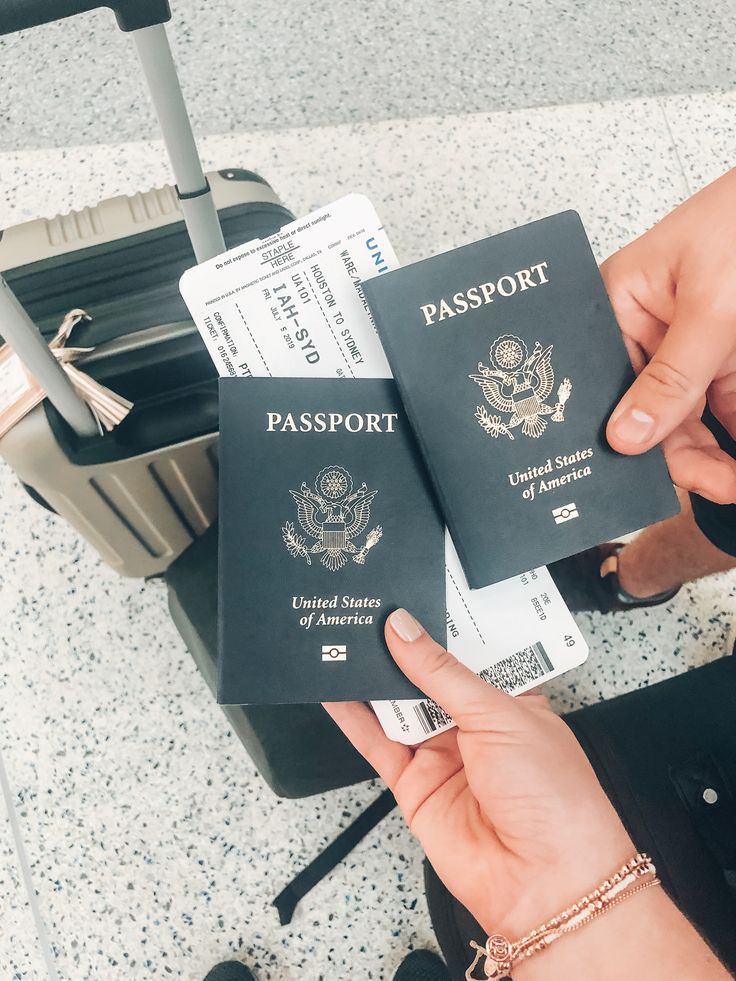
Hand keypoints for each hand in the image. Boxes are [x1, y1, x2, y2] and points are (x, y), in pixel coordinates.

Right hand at [325, 609, 632, 937]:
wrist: (545, 883)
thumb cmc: (553, 797)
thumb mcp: (500, 715)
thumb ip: (442, 673)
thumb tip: (403, 629)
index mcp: (509, 698)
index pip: (468, 649)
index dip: (441, 622)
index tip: (411, 588)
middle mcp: (474, 723)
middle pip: (426, 674)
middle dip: (399, 645)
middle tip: (367, 607)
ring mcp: (441, 752)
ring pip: (396, 704)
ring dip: (371, 676)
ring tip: (342, 635)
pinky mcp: (413, 784)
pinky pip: (376, 743)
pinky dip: (352, 718)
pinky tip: (332, 690)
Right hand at [602, 167, 735, 504]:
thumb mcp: (710, 307)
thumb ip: (672, 377)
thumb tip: (626, 437)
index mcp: (617, 309)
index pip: (608, 390)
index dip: (625, 437)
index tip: (648, 479)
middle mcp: (645, 335)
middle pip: (648, 416)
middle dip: (681, 457)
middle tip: (718, 486)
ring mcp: (686, 350)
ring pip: (687, 425)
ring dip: (711, 459)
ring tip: (732, 483)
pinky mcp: (725, 360)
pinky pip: (722, 413)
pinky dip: (731, 443)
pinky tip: (734, 467)